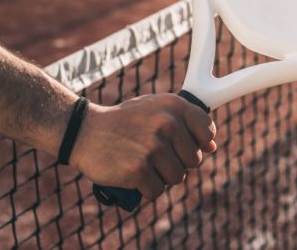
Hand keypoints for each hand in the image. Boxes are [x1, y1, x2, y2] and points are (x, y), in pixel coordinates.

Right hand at [70, 93, 216, 199]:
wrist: (85, 131)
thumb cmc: (126, 121)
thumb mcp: (156, 109)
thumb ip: (186, 123)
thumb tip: (212, 147)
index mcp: (175, 105)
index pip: (207, 132)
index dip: (199, 143)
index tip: (182, 144)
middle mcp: (167, 124)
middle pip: (194, 160)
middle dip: (177, 162)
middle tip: (154, 154)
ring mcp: (153, 147)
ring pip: (178, 178)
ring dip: (162, 177)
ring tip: (144, 162)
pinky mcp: (138, 170)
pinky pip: (157, 191)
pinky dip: (146, 189)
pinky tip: (134, 175)